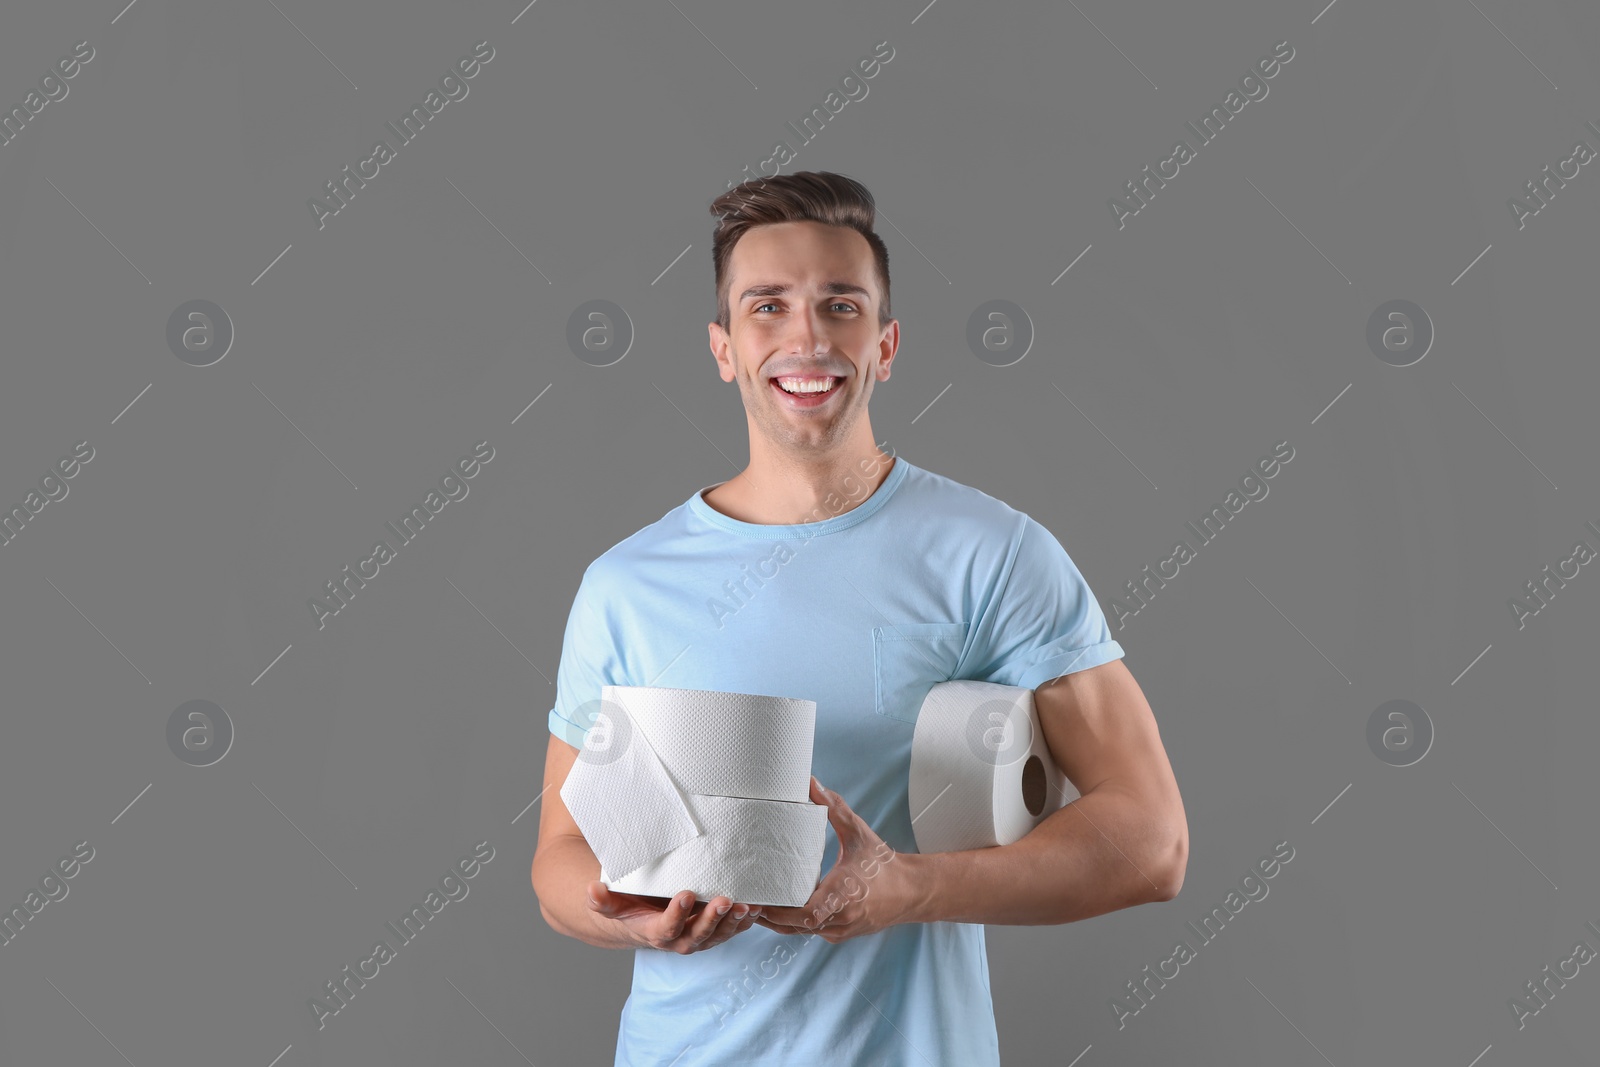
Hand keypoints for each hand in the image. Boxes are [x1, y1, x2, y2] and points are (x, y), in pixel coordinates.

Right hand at [586, 881, 762, 953]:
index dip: (675, 914)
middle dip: (711, 919)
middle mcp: (679, 940)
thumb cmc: (632, 907)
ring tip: (747, 905)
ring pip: (718, 935)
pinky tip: (757, 907)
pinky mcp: (715, 932)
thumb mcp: (616, 904)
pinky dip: (745, 921)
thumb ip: (604, 900)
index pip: (665, 928)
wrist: (646, 920)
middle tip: (724, 900)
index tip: (683, 894)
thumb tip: (591, 889)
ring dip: (733, 922)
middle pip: (697, 936)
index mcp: (655, 932)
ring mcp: (699, 938)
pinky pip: (732, 930)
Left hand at [752, 777, 920, 943]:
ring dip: (778, 923)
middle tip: (744, 901)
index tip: (758, 901)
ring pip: (800, 932)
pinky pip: (810, 931)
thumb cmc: (883, 863)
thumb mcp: (858, 832)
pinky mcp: (840, 933)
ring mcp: (840, 930)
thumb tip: (811, 782)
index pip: (804, 914)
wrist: (912, 892)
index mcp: (843, 895)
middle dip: (768, 917)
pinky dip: (793, 924)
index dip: (779, 912)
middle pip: (794, 927)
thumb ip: (833, 807)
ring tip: (752, 906)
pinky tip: (777, 910)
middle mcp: (840, 918)